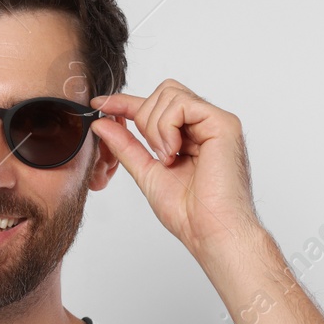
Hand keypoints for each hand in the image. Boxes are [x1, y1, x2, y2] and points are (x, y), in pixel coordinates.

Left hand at [89, 79, 263, 258]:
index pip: (155, 105)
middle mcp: (204, 124)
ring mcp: (215, 122)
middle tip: (154, 154)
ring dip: (156, 127)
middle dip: (144, 119)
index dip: (125, 102)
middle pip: (162, 92)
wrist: (210, 231)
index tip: (99, 104)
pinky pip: (182, 104)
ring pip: (170, 93)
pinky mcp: (224, 123)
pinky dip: (168, 127)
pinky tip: (173, 152)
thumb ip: (126, 146)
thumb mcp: (146, 171)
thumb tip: (101, 124)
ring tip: (167, 158)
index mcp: (189, 135)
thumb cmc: (188, 212)